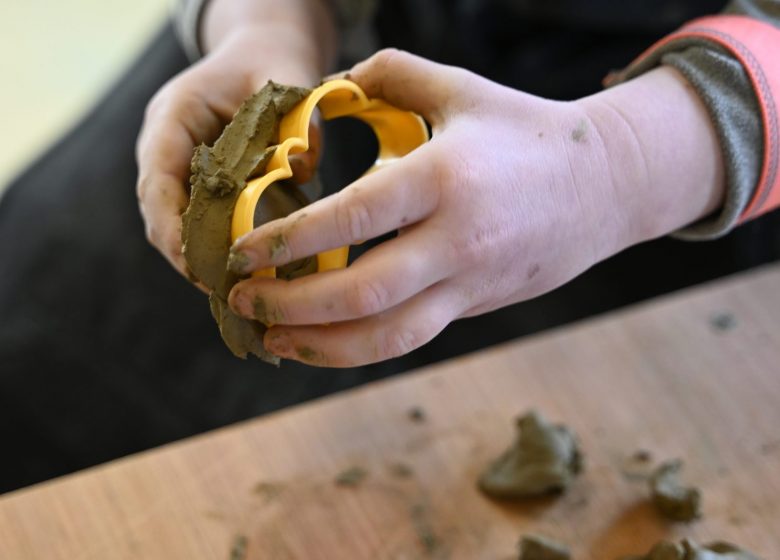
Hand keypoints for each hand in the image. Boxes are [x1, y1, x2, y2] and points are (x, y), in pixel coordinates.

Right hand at [136, 22, 326, 281]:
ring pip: (180, 227)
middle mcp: (167, 147)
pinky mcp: (202, 186)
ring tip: (241, 294)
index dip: (173, 231)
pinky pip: (203, 225)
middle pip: (162, 216)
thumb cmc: (272, 61)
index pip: (157, 182)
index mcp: (172, 117)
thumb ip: (299, 120)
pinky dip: (223, 251)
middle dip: (190, 258)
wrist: (265, 55)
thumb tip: (303, 170)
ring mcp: (181, 169)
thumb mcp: (289, 77)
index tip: (199, 268)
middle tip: (227, 293)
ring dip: (205, 262)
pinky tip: (252, 274)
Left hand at [228, 49, 724, 366]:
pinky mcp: (475, 307)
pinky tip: (321, 341)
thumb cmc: (529, 132)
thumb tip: (331, 82)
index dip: (291, 239)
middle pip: (363, 293)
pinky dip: (358, 348)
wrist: (607, 186)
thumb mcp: (463, 89)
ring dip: (320, 346)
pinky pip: (409, 339)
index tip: (243, 250)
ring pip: (388, 337)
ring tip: (269, 337)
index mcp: (446, 178)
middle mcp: (458, 241)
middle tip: (240, 298)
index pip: (355, 218)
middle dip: (291, 304)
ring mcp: (470, 283)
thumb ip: (391, 76)